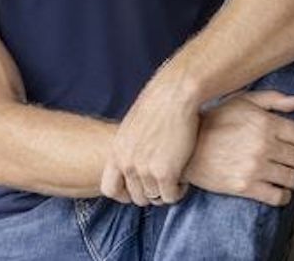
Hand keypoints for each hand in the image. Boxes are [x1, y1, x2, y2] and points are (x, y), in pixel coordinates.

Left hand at [101, 80, 200, 206]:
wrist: (174, 94)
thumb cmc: (158, 106)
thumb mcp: (132, 128)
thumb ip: (129, 148)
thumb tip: (133, 165)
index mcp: (116, 152)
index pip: (109, 189)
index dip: (124, 194)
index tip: (138, 190)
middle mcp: (127, 163)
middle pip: (136, 197)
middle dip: (151, 193)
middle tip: (164, 182)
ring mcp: (144, 169)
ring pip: (155, 198)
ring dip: (166, 191)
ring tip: (176, 177)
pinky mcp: (165, 172)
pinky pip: (171, 196)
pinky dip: (179, 191)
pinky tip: (184, 178)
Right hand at [183, 91, 293, 205]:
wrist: (184, 148)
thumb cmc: (212, 122)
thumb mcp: (241, 101)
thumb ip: (273, 100)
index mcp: (265, 122)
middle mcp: (263, 145)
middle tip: (290, 161)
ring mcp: (254, 167)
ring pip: (292, 179)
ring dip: (291, 178)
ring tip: (282, 175)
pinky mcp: (245, 186)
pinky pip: (278, 197)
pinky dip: (282, 195)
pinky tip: (275, 189)